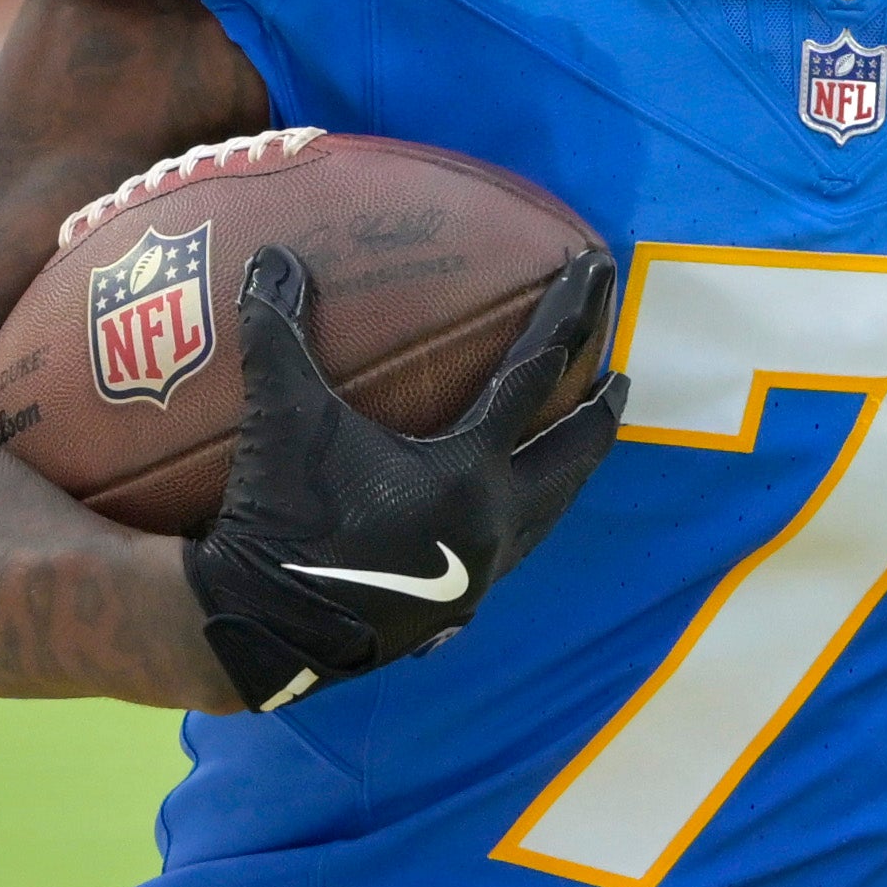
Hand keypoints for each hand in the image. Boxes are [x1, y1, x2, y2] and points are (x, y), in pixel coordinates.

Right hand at [175, 240, 621, 713]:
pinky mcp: (453, 611)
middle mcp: (492, 523)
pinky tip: (512, 517)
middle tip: (623, 379)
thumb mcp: (281, 417)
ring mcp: (479, 574)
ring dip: (571, 473)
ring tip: (580, 446)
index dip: (568, 318)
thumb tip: (270, 257)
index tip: (595, 273)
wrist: (263, 629)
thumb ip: (278, 333)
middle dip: (600, 413)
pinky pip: (510, 551)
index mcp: (468, 471)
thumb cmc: (284, 518)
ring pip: (549, 513)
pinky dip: (528, 519)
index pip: (535, 376)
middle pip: (570, 456)